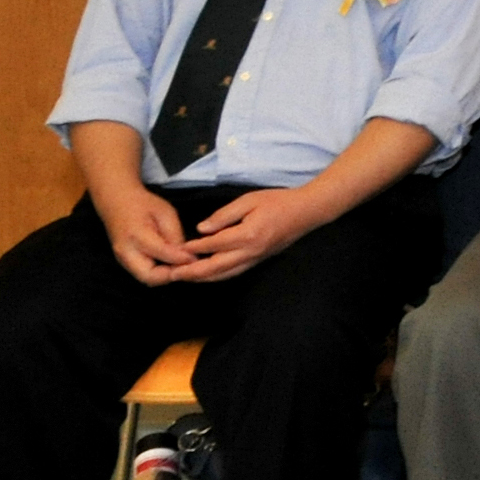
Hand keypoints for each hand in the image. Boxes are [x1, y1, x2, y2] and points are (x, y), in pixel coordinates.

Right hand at [93, 182, 195, 284]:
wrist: (117, 202)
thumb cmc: (144, 204)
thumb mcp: (165, 213)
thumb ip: (174, 235)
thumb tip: (186, 255)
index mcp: (136, 235)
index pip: (162, 253)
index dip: (181, 258)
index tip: (197, 259)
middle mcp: (126, 252)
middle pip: (149, 277)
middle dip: (171, 275)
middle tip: (189, 268)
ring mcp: (123, 260)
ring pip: (147, 279)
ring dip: (166, 276)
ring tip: (183, 266)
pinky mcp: (125, 263)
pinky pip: (144, 274)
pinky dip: (160, 274)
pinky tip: (173, 265)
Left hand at [172, 185, 332, 284]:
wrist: (307, 212)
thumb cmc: (279, 201)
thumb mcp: (249, 200)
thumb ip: (224, 215)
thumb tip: (202, 229)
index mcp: (247, 235)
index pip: (213, 245)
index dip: (192, 248)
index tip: (176, 250)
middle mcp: (250, 252)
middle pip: (215, 267)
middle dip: (192, 272)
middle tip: (172, 275)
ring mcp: (255, 259)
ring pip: (224, 274)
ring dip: (202, 278)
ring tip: (185, 278)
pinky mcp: (258, 260)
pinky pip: (234, 272)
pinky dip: (217, 276)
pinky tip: (208, 275)